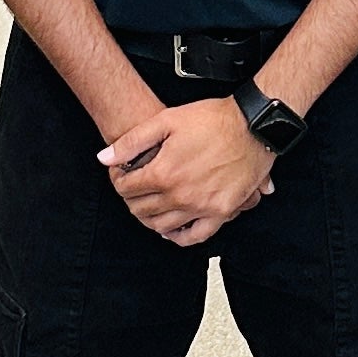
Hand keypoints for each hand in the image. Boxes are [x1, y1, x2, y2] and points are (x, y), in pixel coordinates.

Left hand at [97, 95, 275, 247]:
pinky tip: (173, 229)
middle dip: (130, 199)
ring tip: (149, 206)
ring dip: (149, 218)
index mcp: (163, 173)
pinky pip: (196, 236)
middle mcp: (180, 195)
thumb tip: (104, 158)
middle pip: (141, 209)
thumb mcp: (166, 120)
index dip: (118, 181)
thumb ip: (132, 141)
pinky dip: (180, 236)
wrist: (252, 125)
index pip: (126, 189)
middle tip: (133, 189)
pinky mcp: (221, 212)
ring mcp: (201, 207)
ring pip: (163, 226)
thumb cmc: (213, 120)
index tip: (121, 176)